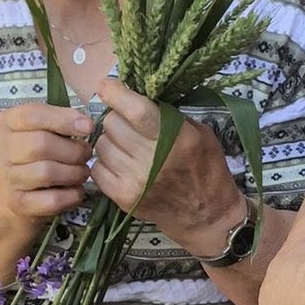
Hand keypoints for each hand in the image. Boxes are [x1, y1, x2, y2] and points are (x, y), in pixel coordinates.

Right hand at [0, 103, 94, 222]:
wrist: (11, 193)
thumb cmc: (33, 154)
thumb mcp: (41, 129)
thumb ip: (60, 120)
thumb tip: (86, 124)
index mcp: (5, 123)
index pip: (33, 115)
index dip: (64, 120)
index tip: (89, 126)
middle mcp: (1, 149)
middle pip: (41, 145)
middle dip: (73, 150)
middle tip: (85, 154)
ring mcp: (7, 178)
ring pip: (47, 173)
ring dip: (74, 173)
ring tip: (82, 172)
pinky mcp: (18, 203)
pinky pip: (52, 199)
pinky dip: (71, 195)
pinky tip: (76, 190)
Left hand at [91, 77, 243, 256]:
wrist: (206, 217)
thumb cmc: (207, 171)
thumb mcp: (200, 134)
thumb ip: (169, 116)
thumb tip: (138, 96)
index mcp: (175, 139)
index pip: (135, 110)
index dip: (115, 93)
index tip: (107, 86)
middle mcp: (152, 159)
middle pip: (112, 123)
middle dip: (116, 117)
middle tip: (128, 123)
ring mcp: (134, 180)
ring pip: (101, 144)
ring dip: (111, 140)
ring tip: (127, 146)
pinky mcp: (122, 197)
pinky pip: (97, 168)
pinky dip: (105, 162)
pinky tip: (121, 163)